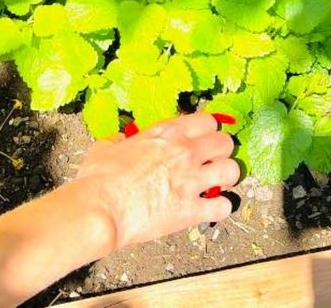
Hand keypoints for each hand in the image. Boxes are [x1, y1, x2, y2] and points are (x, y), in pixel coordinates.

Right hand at [75, 114, 239, 250]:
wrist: (100, 210)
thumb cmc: (98, 179)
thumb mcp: (105, 147)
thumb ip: (117, 141)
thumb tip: (117, 140)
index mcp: (165, 134)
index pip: (206, 120)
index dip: (209, 129)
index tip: (205, 136)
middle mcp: (184, 152)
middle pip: (225, 142)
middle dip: (222, 151)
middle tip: (214, 159)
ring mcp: (191, 180)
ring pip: (232, 170)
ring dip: (227, 177)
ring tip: (219, 183)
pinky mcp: (192, 210)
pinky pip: (223, 206)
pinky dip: (221, 208)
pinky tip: (213, 208)